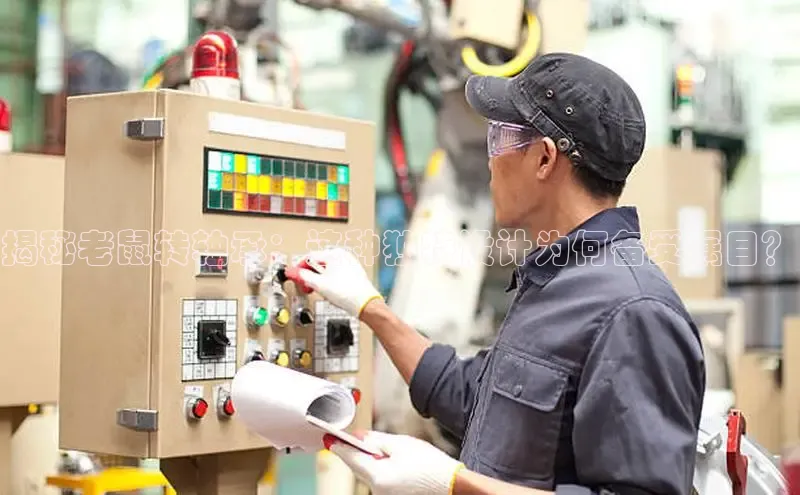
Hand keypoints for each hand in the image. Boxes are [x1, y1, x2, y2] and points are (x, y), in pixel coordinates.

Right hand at [296, 248, 382, 317]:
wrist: (365, 304)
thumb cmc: (347, 293)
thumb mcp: (319, 285)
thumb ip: (304, 276)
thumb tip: (294, 272)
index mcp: (334, 254)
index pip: (309, 257)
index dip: (299, 268)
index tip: (295, 276)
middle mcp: (343, 255)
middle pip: (318, 262)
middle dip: (310, 274)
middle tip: (307, 286)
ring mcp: (349, 263)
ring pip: (327, 269)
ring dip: (320, 278)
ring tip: (322, 290)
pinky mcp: (353, 272)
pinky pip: (336, 273)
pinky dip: (330, 280)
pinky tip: (332, 290)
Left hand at [328, 431, 463, 494]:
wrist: (451, 486)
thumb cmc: (431, 467)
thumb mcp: (401, 445)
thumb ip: (376, 440)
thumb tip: (359, 436)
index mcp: (377, 476)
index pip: (350, 458)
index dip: (339, 445)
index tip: (329, 437)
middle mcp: (378, 490)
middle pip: (358, 467)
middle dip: (356, 451)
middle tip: (352, 438)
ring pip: (369, 473)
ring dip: (370, 460)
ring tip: (384, 449)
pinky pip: (379, 479)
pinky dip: (380, 468)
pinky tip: (391, 460)